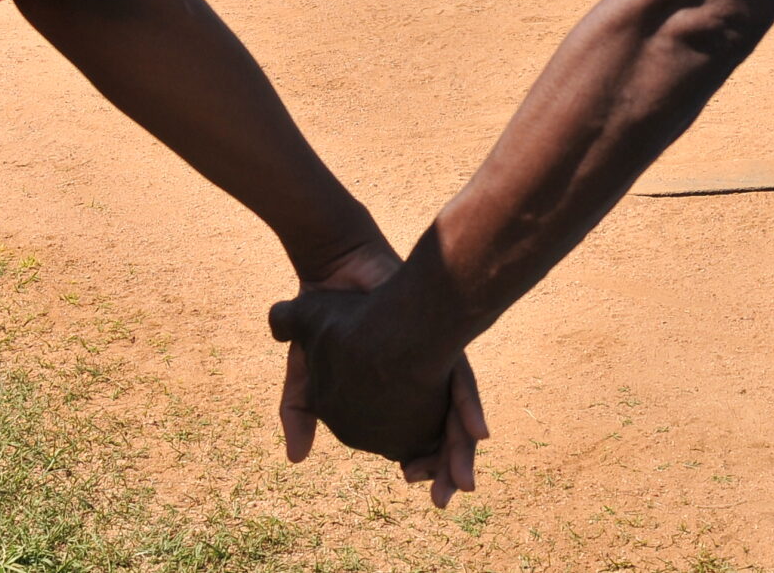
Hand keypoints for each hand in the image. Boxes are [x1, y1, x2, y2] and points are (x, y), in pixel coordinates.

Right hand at [273, 276, 487, 507]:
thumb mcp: (306, 371)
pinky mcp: (443, 343)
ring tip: (462, 480)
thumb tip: (295, 458)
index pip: (411, 438)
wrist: (337, 274)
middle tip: (444, 499)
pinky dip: (469, 408)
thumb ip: (301, 412)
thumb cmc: (325, 321)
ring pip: (457, 415)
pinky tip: (477, 431)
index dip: (417, 463)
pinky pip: (463, 381)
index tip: (410, 481)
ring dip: (462, 450)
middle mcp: (422, 382)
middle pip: (443, 434)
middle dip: (448, 468)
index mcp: (396, 395)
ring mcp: (433, 364)